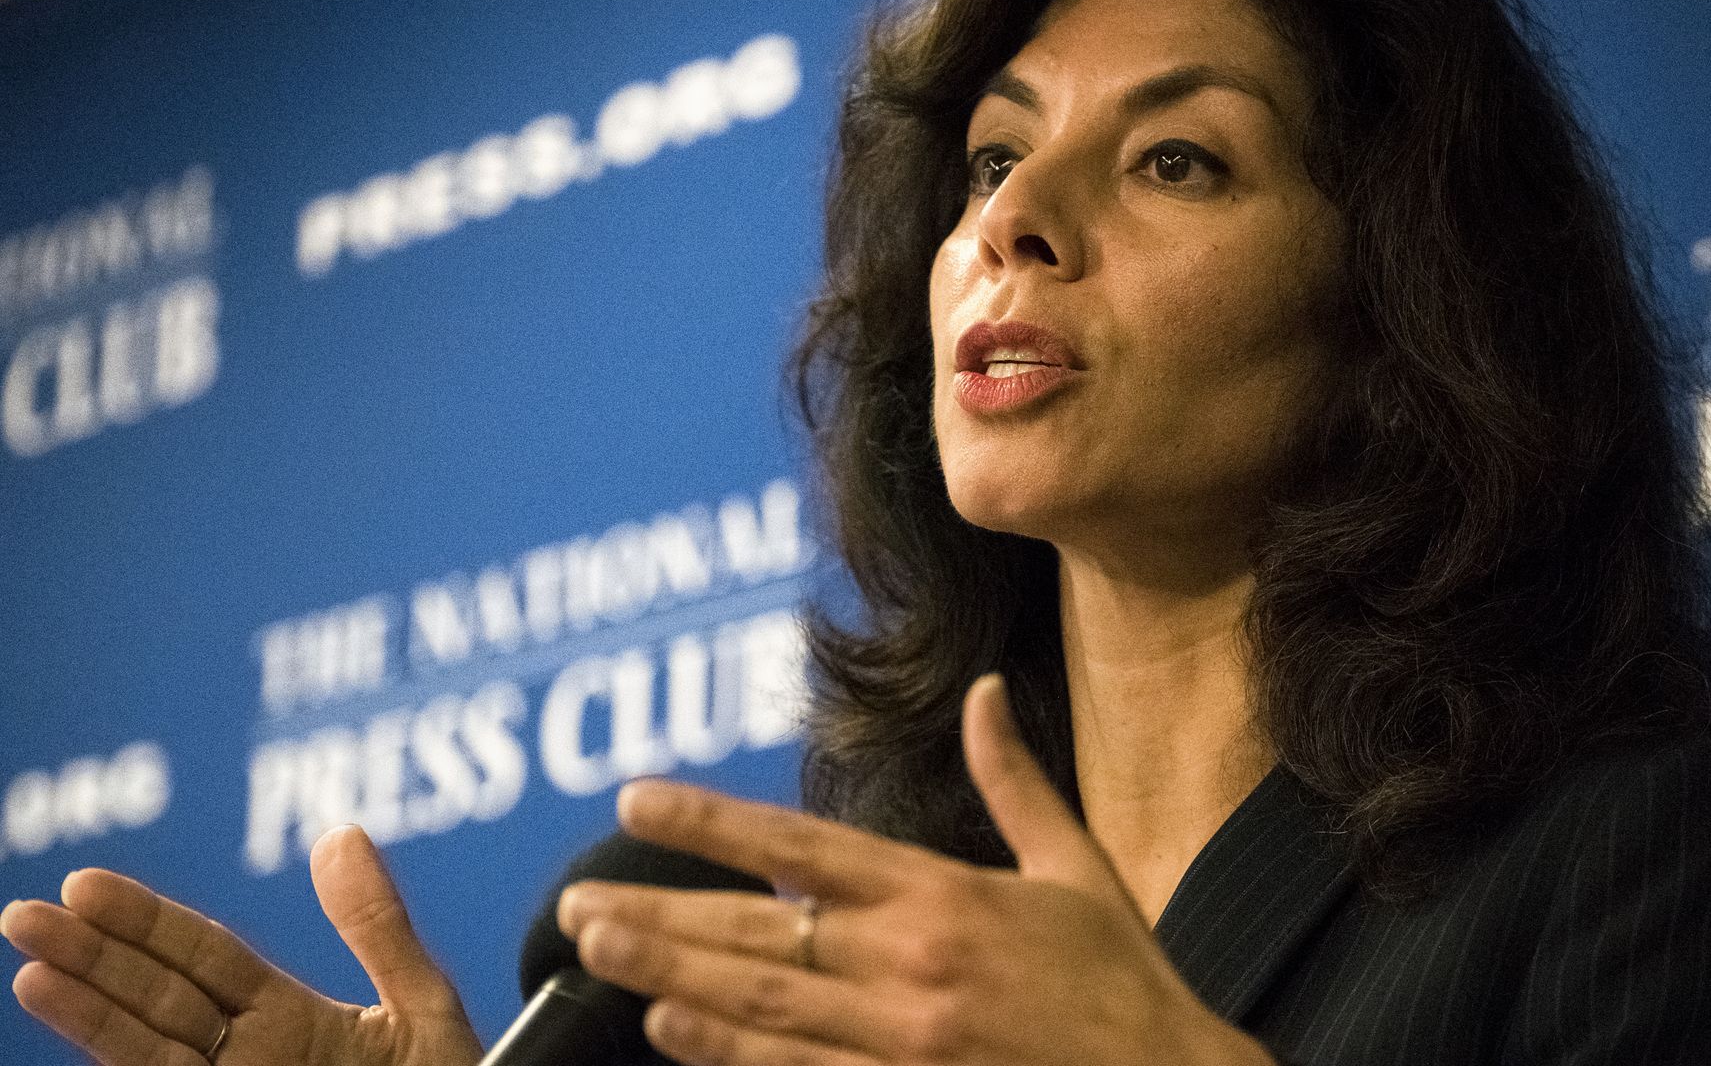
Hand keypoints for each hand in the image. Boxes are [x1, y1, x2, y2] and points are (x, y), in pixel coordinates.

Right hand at [3, 824, 484, 1065]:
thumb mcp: (420, 1009)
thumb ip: (378, 929)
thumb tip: (340, 833)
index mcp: (290, 1021)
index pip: (204, 958)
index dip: (146, 922)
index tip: (86, 884)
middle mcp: (249, 1061)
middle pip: (156, 999)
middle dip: (92, 958)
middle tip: (26, 913)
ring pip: (147, 1054)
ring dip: (87, 1016)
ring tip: (34, 973)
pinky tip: (86, 1049)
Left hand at [556, 673, 1278, 1065]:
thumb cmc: (1123, 982)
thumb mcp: (1077, 867)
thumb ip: (1015, 780)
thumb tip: (986, 693)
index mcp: (946, 896)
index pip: (804, 846)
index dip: (713, 824)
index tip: (640, 800)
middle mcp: (909, 964)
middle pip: (758, 931)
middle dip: (660, 911)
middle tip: (575, 901)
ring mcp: (898, 1040)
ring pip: (759, 1002)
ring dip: (667, 975)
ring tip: (594, 952)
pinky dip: (726, 1052)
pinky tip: (668, 1030)